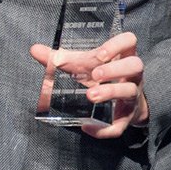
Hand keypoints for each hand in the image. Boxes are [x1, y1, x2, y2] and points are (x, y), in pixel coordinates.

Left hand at [32, 31, 148, 139]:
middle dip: (115, 69)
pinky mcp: (125, 118)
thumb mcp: (84, 67)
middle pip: (135, 65)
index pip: (129, 41)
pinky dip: (103, 129)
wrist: (122, 107)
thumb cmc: (101, 79)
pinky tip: (87, 127)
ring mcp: (131, 96)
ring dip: (111, 92)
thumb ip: (61, 59)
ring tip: (90, 96)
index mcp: (121, 56)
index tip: (101, 54)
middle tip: (95, 75)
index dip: (118, 44)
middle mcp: (131, 75)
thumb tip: (35, 49)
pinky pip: (119, 125)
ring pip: (130, 92)